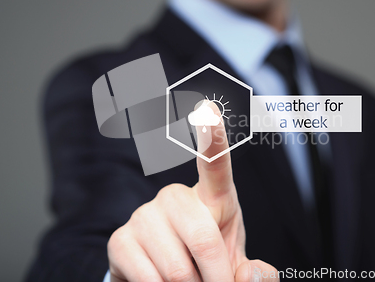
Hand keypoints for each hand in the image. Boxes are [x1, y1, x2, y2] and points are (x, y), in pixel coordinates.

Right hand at [108, 102, 278, 281]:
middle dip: (216, 280)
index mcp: (213, 197)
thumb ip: (254, 274)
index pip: (215, 165)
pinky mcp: (120, 240)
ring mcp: (145, 215)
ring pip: (178, 270)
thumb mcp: (236, 266)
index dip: (211, 137)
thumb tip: (249, 275)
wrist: (162, 276)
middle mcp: (176, 197)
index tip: (207, 109)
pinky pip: (150, 280)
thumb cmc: (208, 262)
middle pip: (204, 239)